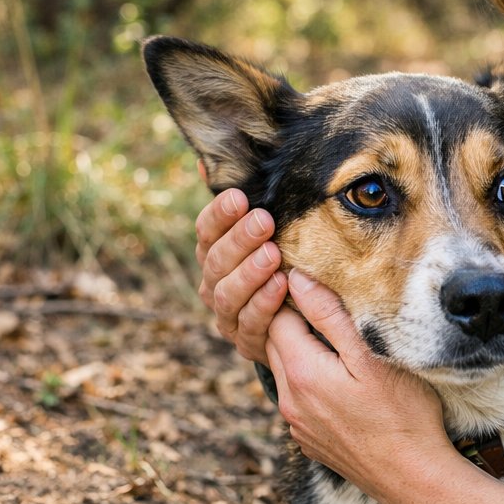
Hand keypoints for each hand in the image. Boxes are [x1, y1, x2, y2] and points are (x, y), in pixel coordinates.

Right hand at [194, 188, 286, 363]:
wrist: (297, 324)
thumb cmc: (278, 264)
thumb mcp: (264, 232)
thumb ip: (240, 204)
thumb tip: (206, 162)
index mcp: (212, 253)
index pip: (206, 231)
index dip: (219, 214)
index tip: (240, 197)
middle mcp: (213, 284)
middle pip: (216, 261)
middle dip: (240, 240)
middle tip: (264, 221)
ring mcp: (226, 315)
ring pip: (227, 294)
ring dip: (249, 273)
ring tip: (273, 254)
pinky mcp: (245, 342)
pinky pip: (251, 324)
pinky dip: (264, 305)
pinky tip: (282, 285)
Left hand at [265, 270, 450, 492]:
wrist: (412, 478)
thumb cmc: (403, 414)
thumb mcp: (371, 355)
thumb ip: (329, 316)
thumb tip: (296, 279)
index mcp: (301, 373)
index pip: (276, 318)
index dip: (292, 296)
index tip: (314, 283)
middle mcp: (289, 400)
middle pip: (274, 344)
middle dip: (291, 321)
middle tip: (322, 303)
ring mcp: (297, 425)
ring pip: (285, 373)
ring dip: (300, 352)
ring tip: (334, 340)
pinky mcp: (308, 441)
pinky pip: (298, 400)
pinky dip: (310, 383)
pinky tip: (341, 382)